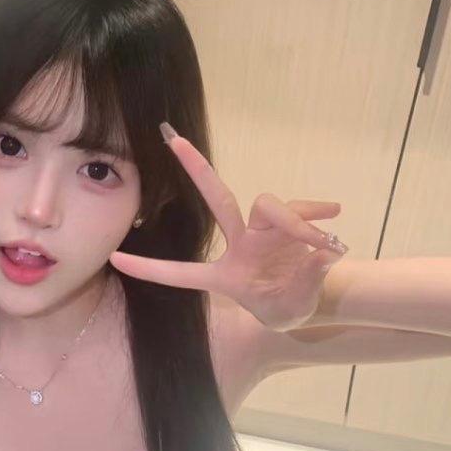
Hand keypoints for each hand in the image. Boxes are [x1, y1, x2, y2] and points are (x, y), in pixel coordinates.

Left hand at [109, 124, 348, 331]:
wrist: (314, 300)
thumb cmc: (287, 307)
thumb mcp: (290, 310)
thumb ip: (306, 283)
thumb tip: (322, 254)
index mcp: (225, 276)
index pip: (181, 273)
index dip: (150, 268)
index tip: (115, 258)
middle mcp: (239, 244)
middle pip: (218, 199)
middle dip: (197, 169)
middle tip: (175, 141)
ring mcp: (262, 230)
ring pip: (269, 205)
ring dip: (299, 223)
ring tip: (324, 246)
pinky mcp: (287, 222)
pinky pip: (301, 208)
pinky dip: (317, 214)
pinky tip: (335, 215)